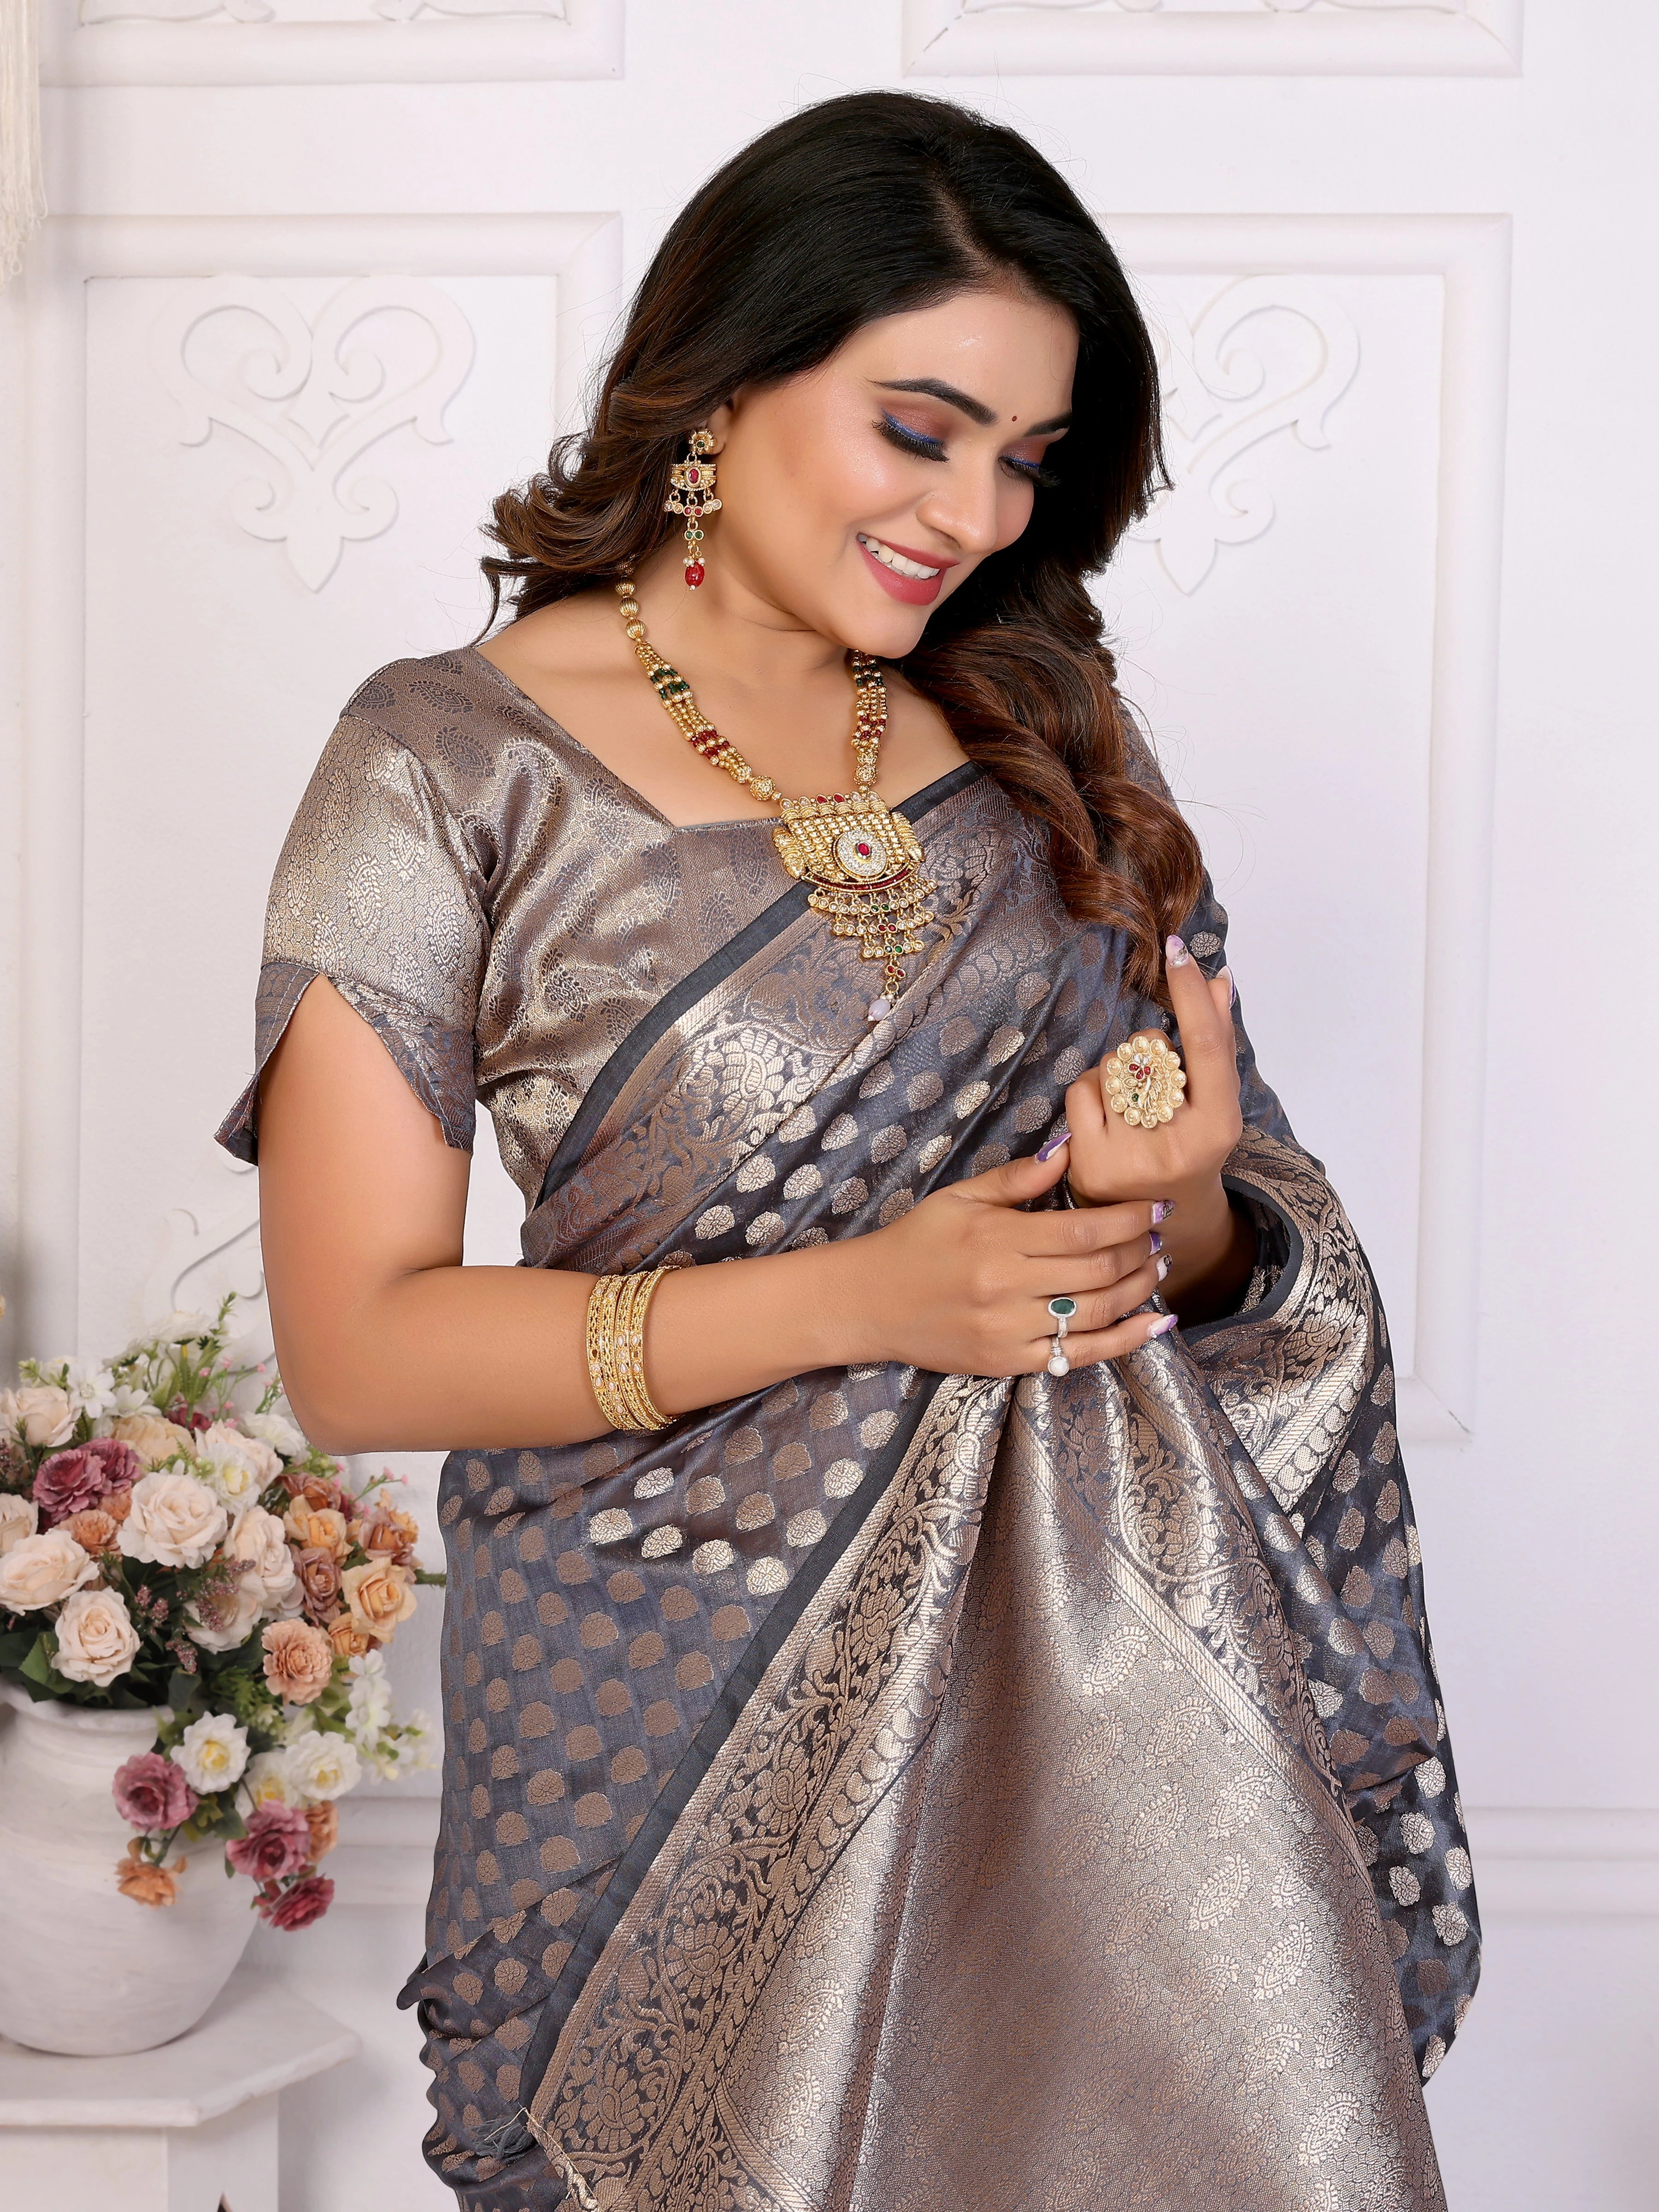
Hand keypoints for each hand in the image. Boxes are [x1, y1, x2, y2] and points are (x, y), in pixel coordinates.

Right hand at [842, 1142, 1174, 1378]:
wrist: (868, 1303)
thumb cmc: (915, 1243)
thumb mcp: (959, 1198)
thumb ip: (1016, 1178)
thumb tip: (1068, 1149)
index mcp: (997, 1240)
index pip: (1084, 1230)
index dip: (1130, 1218)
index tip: (1156, 1207)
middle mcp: (1007, 1288)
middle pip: (1099, 1271)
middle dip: (1141, 1250)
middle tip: (1160, 1235)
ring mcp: (1010, 1331)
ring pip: (1097, 1312)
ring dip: (1140, 1289)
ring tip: (1159, 1268)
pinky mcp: (1010, 1363)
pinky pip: (1081, 1356)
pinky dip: (1125, 1341)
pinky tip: (1154, 1324)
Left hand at [1059, 934, 1248, 1313]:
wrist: (1162, 1225)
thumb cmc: (1188, 1149)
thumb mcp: (1214, 1104)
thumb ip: (1215, 1043)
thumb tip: (1218, 979)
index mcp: (1218, 1128)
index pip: (1206, 1047)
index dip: (1191, 996)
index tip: (1179, 952)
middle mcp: (1177, 1146)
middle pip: (1149, 1051)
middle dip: (1146, 1051)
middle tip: (1153, 1085)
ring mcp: (1130, 1158)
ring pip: (1111, 1067)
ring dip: (1116, 1071)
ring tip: (1130, 1107)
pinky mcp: (1090, 1164)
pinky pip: (1081, 1090)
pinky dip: (1090, 1092)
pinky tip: (1103, 1119)